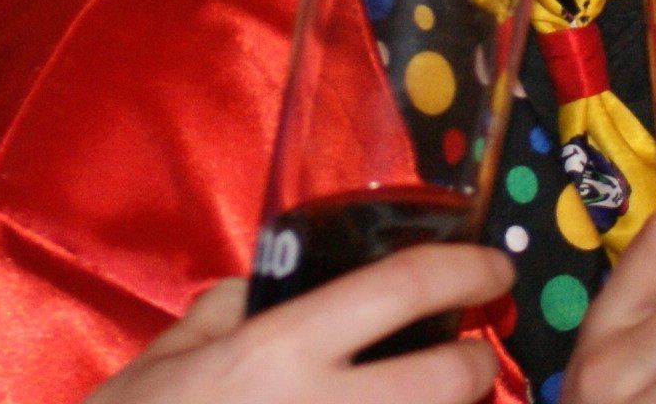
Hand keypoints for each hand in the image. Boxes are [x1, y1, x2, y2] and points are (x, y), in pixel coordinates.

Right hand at [88, 245, 508, 403]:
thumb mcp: (165, 356)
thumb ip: (226, 309)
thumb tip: (272, 285)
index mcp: (279, 350)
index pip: (401, 290)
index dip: (462, 270)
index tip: (490, 265)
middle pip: (450, 380)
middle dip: (477, 364)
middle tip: (469, 355)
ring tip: (433, 401)